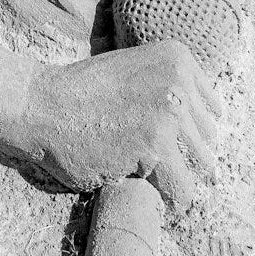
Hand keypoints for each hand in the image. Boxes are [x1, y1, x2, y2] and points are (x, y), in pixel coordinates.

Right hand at [15, 42, 219, 207]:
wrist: (44, 105)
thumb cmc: (84, 94)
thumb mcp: (136, 71)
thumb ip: (169, 88)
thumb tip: (210, 126)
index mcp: (178, 57)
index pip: (210, 111)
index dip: (188, 132)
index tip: (168, 141)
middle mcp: (180, 81)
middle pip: (207, 140)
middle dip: (185, 157)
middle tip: (155, 165)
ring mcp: (169, 112)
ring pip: (201, 167)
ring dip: (177, 178)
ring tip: (150, 177)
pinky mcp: (155, 146)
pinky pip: (182, 189)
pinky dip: (168, 198)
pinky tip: (148, 191)